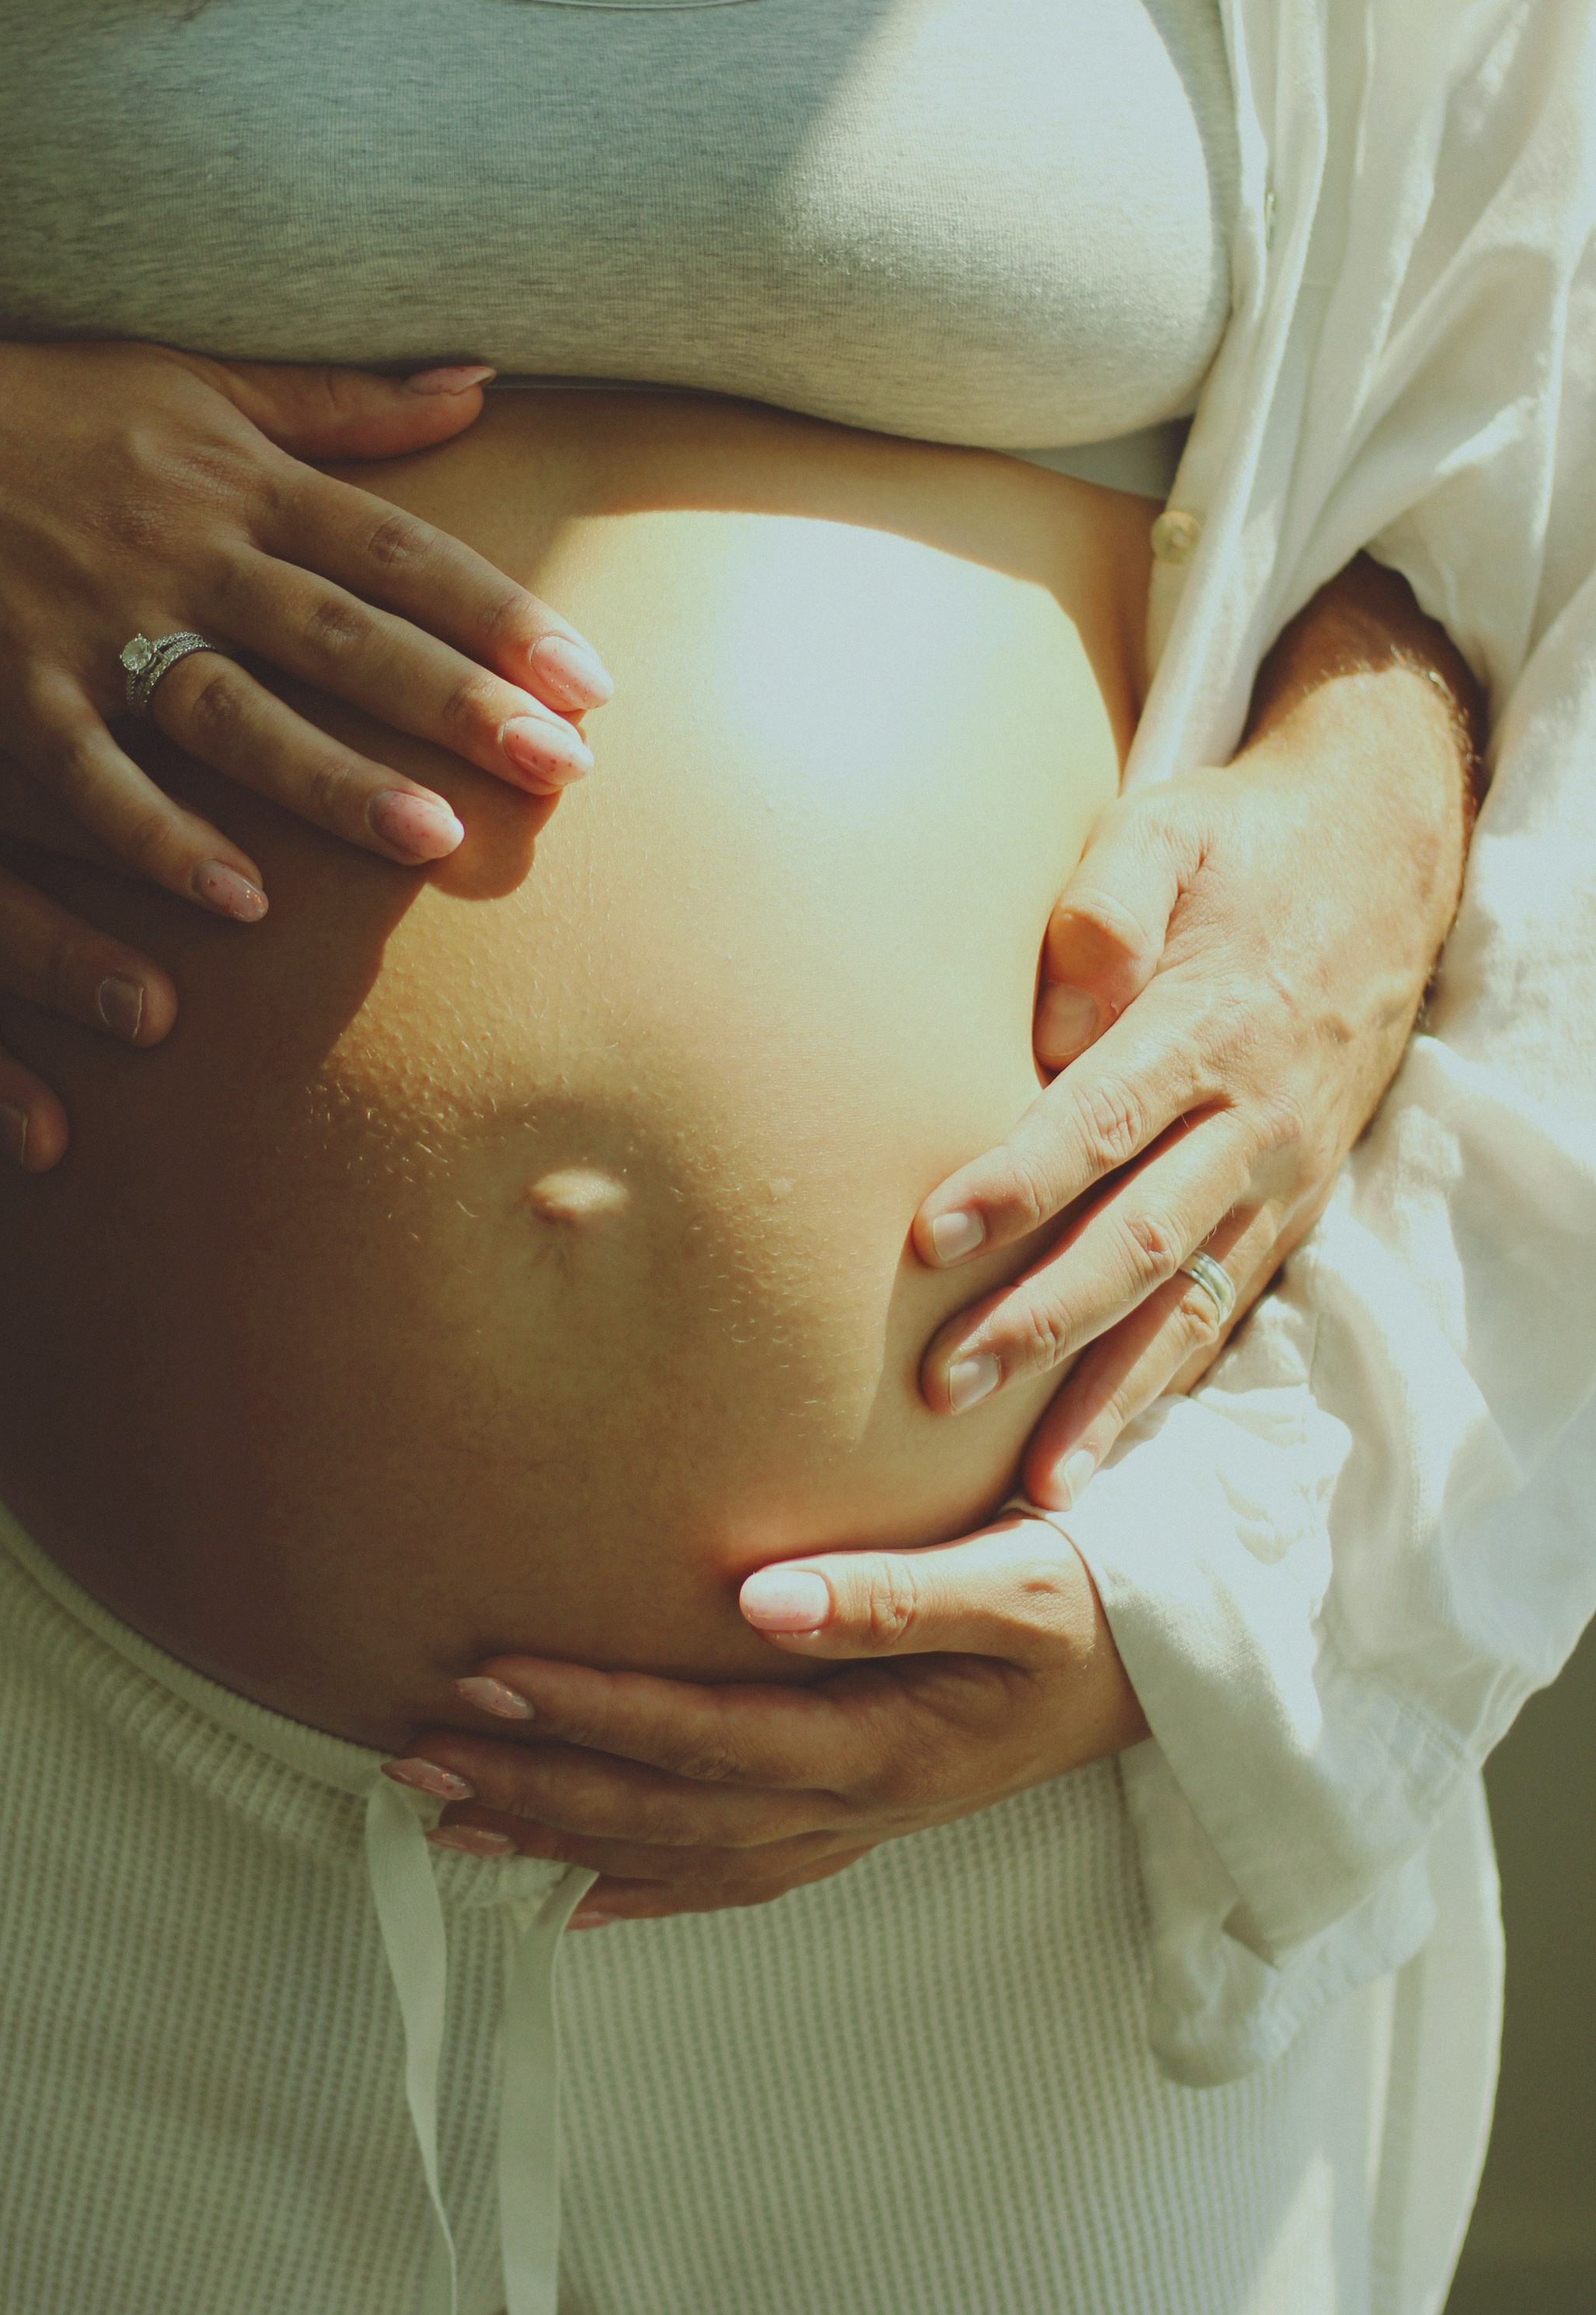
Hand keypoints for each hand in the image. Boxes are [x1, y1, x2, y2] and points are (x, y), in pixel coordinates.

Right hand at [0, 321, 611, 913]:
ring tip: (433, 843)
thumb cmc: (46, 411)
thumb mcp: (200, 384)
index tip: (590, 681)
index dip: (500, 616)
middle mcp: (186, 549)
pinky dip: (162, 836)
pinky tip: (238, 899)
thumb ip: (342, 405)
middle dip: (458, 704)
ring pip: (237, 711)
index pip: (400, 551)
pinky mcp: (14, 689)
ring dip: (335, 780)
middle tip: (564, 772)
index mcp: (243, 479)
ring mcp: (98, 621)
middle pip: (345, 635)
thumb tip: (476, 383)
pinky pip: (97, 777)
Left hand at [389, 1518, 1146, 1923]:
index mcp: (883, 1744)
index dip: (591, 1712)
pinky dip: (648, 1890)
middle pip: (666, 1810)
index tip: (488, 1675)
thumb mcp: (1019, 1580)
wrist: (1178, 1670)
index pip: (704, 1735)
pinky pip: (736, 1876)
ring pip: (680, 1851)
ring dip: (560, 1835)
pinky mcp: (859, 1821)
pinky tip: (571, 1898)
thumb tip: (763, 1598)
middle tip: (415, 1752)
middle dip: (536, 1783)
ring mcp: (854, 1825)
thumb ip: (897, 1593)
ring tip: (444, 1814)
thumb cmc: (1098, 1601)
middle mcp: (854, 1804)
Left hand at [910, 557, 1481, 1506]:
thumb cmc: (1237, 847)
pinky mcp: (1289, 1209)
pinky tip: (1108, 1457)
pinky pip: (1224, 1311)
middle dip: (1040, 1318)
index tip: (931, 1239)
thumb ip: (1104, 905)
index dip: (1015, 1182)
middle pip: (1137, 1234)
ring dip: (1109, 1392)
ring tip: (1037, 1484)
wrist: (1384, 858)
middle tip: (943, 1385)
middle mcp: (1252, 1117)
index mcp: (1209, 1023)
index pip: (1097, 1118)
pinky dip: (1168, 1388)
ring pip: (1186, 1300)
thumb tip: (1054, 1006)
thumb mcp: (1165, 831)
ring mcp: (1279, 1175)